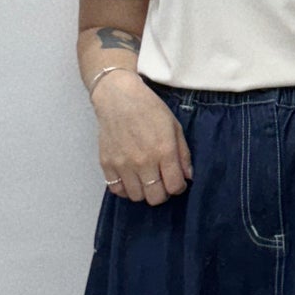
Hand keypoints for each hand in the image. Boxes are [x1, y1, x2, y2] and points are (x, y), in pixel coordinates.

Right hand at [93, 79, 193, 204]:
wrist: (118, 97)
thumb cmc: (149, 108)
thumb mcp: (174, 126)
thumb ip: (183, 153)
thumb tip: (187, 176)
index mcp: (164, 151)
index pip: (174, 187)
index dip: (179, 187)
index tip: (177, 181)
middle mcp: (143, 161)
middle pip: (155, 197)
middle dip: (162, 193)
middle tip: (161, 182)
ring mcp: (123, 164)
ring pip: (136, 197)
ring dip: (143, 191)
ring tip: (145, 179)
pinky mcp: (107, 163)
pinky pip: (117, 189)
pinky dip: (125, 188)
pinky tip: (130, 178)